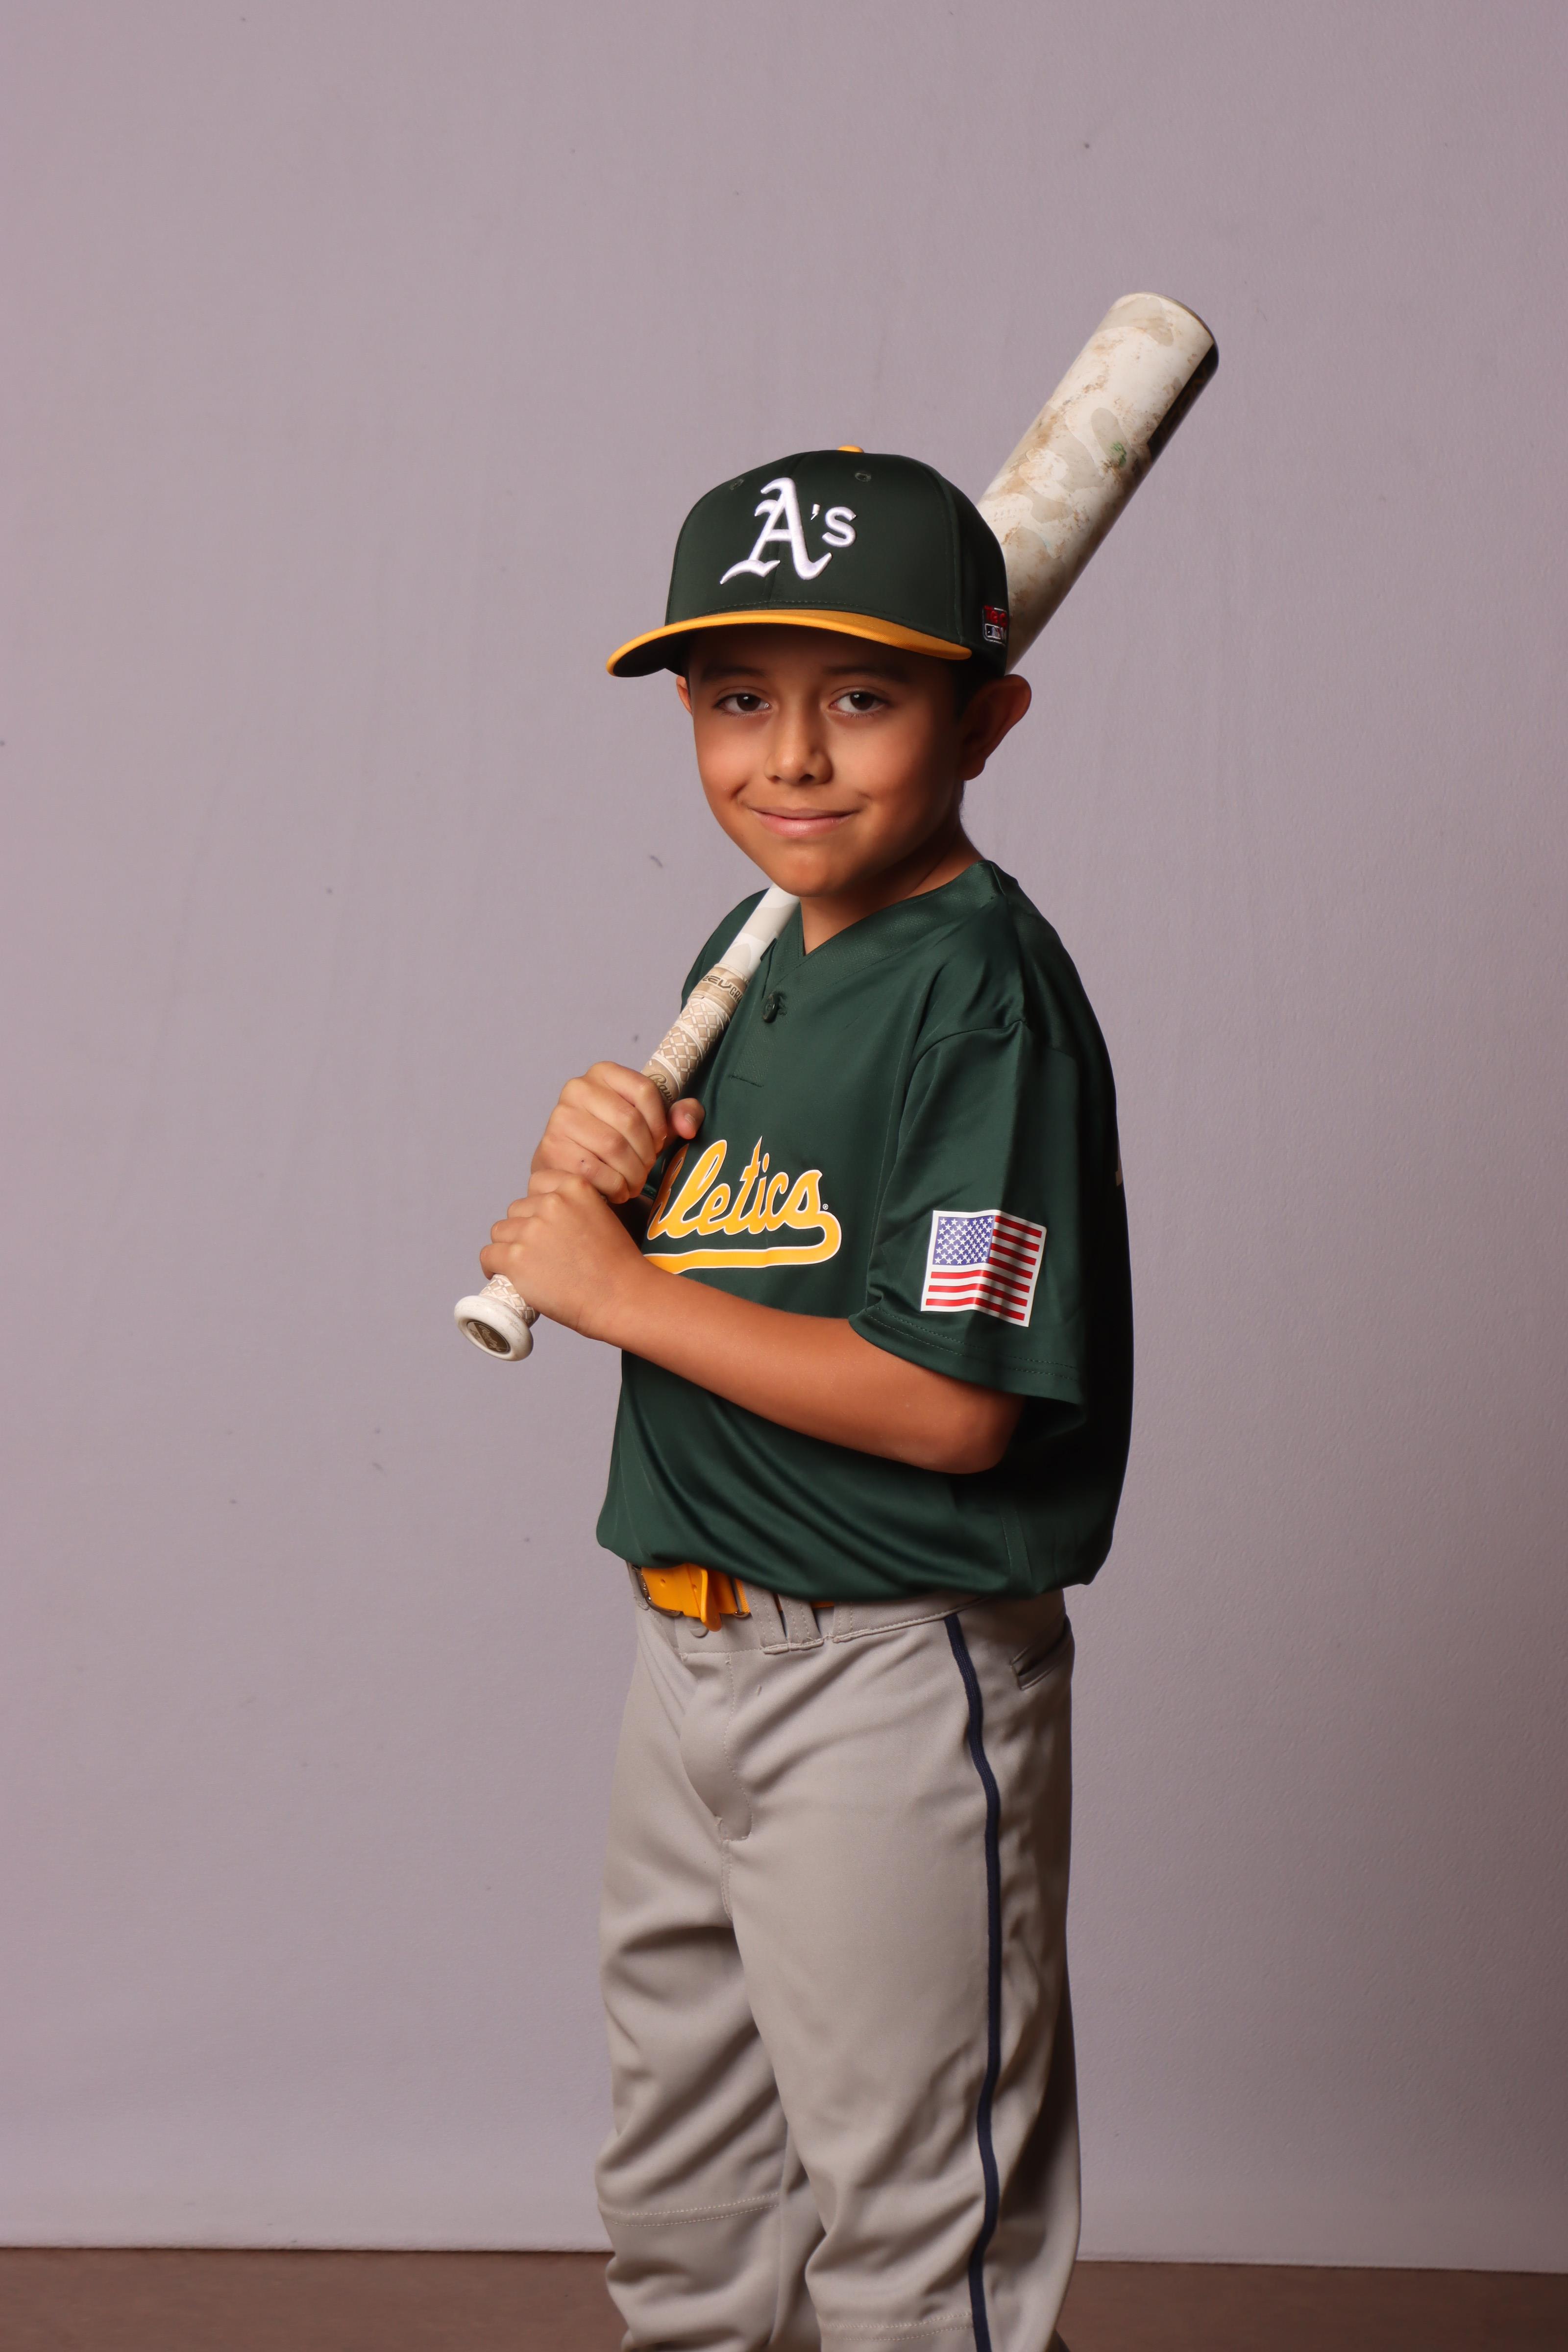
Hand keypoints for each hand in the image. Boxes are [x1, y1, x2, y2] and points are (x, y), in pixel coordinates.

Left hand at [481, 1173, 656, 1339]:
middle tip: (539, 1254)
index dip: (537, 1206)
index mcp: (575, 1187)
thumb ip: (575, 1207)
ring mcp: (531, 1231)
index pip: (537, 1184)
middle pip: (516, 1210)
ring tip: (524, 1268)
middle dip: (523, 1229)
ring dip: (508, 1248)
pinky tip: (504, 1276)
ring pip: (500, 1233)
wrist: (621, 1298)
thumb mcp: (603, 1216)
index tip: (543, 1224)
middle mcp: (551, 1203)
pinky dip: (492, 1267)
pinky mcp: (516, 1259)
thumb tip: (546, 1219)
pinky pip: (489, 1256)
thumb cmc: (617, 1266)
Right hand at [529, 1062, 703, 1203]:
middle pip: (630, 1121)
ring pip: (613, 1147)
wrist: (573, 1166)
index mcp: (603, 1073)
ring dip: (632, 1173)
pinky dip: (614, 1186)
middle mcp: (577, 1088)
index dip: (659, 1123)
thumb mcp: (654, 1122)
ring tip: (634, 1181)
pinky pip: (595, 1170)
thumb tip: (687, 1126)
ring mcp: (560, 1118)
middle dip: (646, 1153)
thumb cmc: (618, 1140)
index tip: (659, 1142)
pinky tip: (618, 1190)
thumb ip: (682, 1115)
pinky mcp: (552, 1149)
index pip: (645, 1090)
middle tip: (646, 1168)